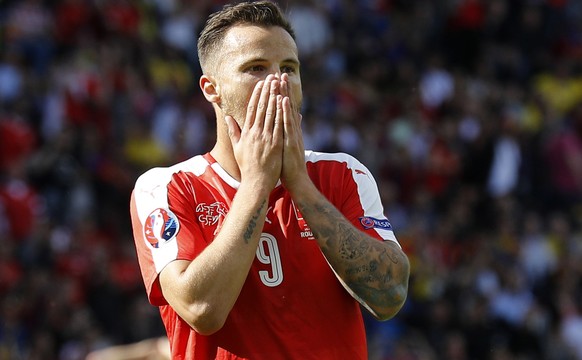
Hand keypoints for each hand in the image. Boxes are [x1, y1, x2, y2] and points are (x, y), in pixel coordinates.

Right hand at [225, 75, 282, 193]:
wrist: (255, 182)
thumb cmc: (247, 166)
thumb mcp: (237, 147)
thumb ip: (233, 131)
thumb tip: (228, 117)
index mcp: (247, 132)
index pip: (252, 109)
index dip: (257, 94)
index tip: (261, 83)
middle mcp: (255, 133)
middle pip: (262, 107)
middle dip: (267, 91)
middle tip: (271, 77)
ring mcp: (266, 138)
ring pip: (271, 113)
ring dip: (275, 96)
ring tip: (278, 84)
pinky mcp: (275, 144)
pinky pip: (278, 125)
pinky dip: (281, 112)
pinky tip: (284, 101)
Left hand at [279, 73, 308, 193]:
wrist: (297, 181)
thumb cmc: (290, 166)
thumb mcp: (290, 145)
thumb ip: (293, 131)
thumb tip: (298, 117)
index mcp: (290, 131)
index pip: (285, 109)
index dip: (282, 94)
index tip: (278, 80)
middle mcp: (293, 130)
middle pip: (288, 106)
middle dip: (284, 90)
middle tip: (281, 73)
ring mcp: (293, 135)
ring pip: (288, 111)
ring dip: (285, 95)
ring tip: (282, 80)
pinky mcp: (292, 141)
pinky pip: (287, 124)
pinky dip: (286, 111)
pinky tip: (283, 100)